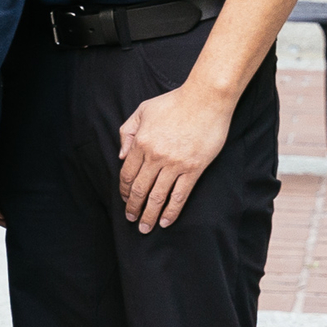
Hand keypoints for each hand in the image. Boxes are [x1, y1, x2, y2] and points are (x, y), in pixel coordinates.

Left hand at [118, 80, 233, 231]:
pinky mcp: (194, 168)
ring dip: (149, 214)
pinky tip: (167, 221)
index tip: (125, 199)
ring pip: (157, 196)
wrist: (205, 99)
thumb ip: (127, 132)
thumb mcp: (142, 110)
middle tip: (131, 219)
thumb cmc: (174, 102)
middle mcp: (154, 156)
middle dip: (133, 207)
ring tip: (145, 227)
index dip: (124, 190)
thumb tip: (121, 156)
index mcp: (140, 143)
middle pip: (140, 189)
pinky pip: (180, 194)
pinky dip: (172, 210)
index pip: (127, 174)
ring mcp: (174, 164)